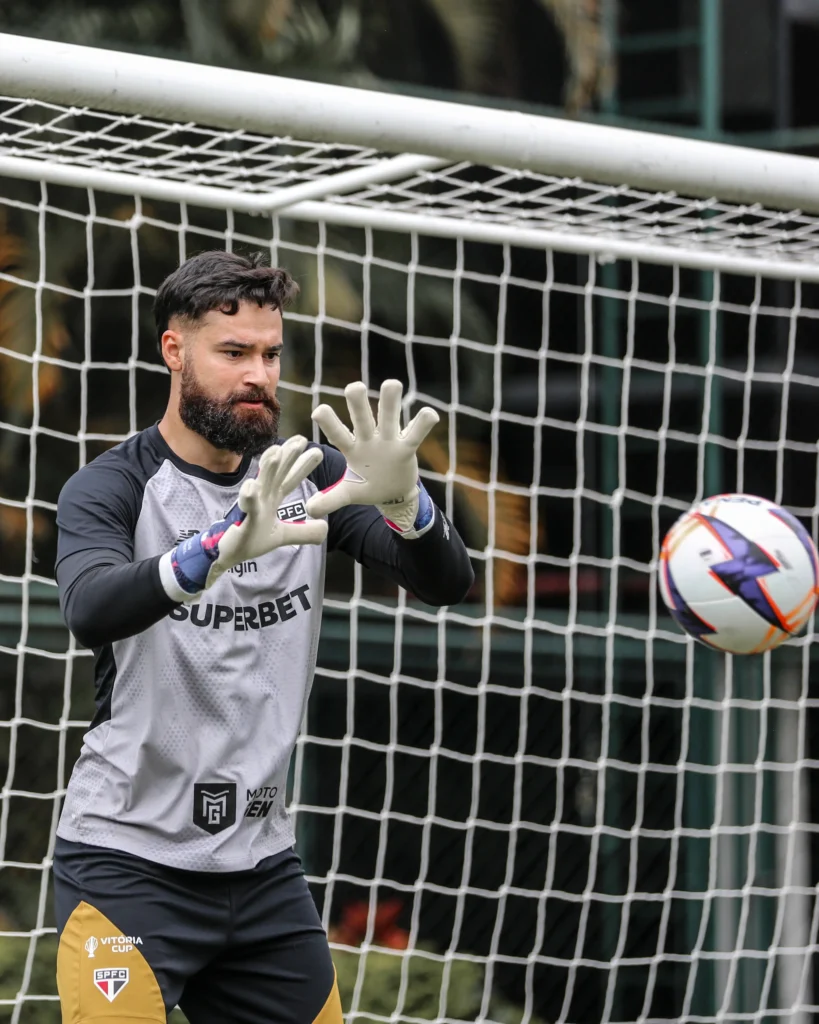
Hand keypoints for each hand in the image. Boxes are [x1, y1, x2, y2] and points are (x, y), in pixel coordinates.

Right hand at [162, 436, 327, 599]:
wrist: (226, 554)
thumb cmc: (249, 539)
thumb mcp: (282, 536)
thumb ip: (303, 532)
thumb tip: (325, 529)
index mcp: (271, 499)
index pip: (289, 480)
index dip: (302, 466)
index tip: (317, 451)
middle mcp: (261, 497)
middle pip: (277, 474)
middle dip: (288, 456)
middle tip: (301, 439)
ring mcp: (251, 506)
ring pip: (261, 484)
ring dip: (268, 468)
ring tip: (276, 451)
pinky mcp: (242, 519)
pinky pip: (246, 507)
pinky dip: (248, 497)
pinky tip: (251, 487)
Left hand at [305, 380, 438, 536]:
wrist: (393, 493)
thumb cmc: (368, 486)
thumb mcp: (348, 494)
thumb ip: (331, 499)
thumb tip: (310, 510)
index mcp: (352, 449)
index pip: (338, 434)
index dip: (330, 423)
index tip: (319, 411)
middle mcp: (369, 439)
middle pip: (362, 419)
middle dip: (358, 404)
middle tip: (354, 387)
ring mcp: (389, 441)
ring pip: (389, 418)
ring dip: (390, 402)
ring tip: (392, 383)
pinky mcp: (407, 448)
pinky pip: (415, 434)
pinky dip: (422, 424)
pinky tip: (430, 414)